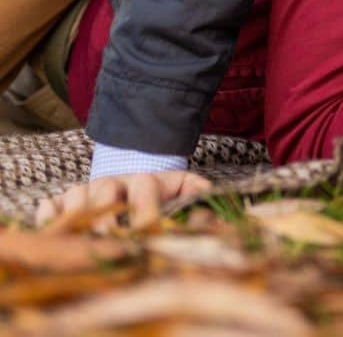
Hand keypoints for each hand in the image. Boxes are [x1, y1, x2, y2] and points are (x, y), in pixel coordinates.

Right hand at [36, 171, 213, 230]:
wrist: (131, 179)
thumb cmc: (160, 194)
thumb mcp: (183, 189)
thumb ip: (198, 193)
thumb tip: (214, 203)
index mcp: (144, 180)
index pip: (145, 188)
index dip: (146, 209)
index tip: (148, 232)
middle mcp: (112, 183)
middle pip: (105, 193)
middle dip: (107, 219)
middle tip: (110, 243)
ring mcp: (85, 191)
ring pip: (76, 198)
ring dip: (79, 220)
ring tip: (84, 243)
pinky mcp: (63, 202)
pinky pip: (49, 205)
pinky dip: (48, 218)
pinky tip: (53, 233)